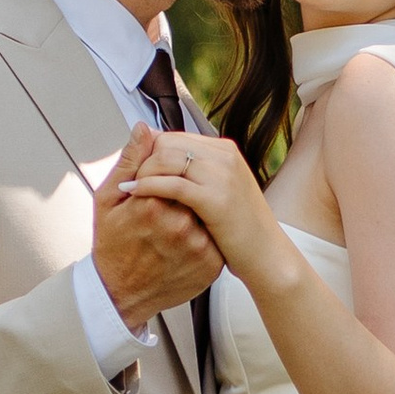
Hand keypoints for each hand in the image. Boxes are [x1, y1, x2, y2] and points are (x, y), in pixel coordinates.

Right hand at [92, 126, 219, 327]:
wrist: (120, 294)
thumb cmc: (111, 247)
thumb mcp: (107, 200)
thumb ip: (129, 161)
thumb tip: (144, 128)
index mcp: (152, 205)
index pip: (175, 170)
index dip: (168, 175)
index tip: (158, 185)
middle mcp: (178, 225)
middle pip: (194, 189)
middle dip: (184, 192)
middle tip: (167, 209)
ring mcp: (197, 246)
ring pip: (207, 211)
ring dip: (197, 211)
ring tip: (174, 227)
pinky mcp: (211, 264)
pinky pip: (216, 235)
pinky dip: (206, 233)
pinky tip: (185, 242)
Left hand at [121, 128, 279, 272]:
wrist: (267, 256)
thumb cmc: (240, 230)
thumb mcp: (220, 192)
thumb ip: (196, 172)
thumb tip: (164, 158)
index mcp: (223, 151)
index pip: (173, 137)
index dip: (148, 152)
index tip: (135, 170)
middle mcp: (224, 156)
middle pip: (166, 143)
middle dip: (142, 160)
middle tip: (127, 179)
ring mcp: (222, 175)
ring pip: (166, 158)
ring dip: (141, 172)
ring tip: (128, 188)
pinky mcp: (216, 198)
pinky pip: (172, 184)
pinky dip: (148, 186)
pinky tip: (134, 195)